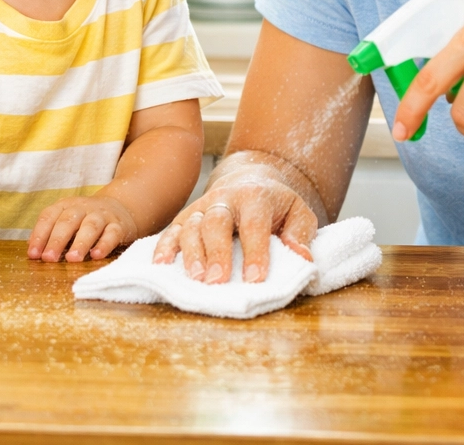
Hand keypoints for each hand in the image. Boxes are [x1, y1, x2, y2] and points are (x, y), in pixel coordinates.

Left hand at [27, 195, 138, 262]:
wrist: (120, 207)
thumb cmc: (85, 220)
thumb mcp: (67, 220)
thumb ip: (50, 233)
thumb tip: (33, 251)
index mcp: (66, 206)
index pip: (49, 216)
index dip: (40, 234)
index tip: (33, 254)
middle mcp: (83, 208)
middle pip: (69, 220)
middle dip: (57, 240)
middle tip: (49, 259)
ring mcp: (102, 216)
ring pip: (91, 226)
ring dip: (80, 242)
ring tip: (72, 259)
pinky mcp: (118, 226)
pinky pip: (112, 233)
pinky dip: (104, 244)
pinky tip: (96, 255)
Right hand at [152, 171, 318, 284]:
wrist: (248, 180)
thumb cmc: (275, 205)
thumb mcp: (297, 211)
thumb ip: (301, 232)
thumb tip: (302, 257)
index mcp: (256, 197)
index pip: (255, 224)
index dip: (255, 251)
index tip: (256, 279)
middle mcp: (225, 198)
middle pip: (217, 221)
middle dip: (217, 252)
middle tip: (218, 281)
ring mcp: (202, 207)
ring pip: (192, 225)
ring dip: (191, 252)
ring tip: (195, 279)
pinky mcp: (184, 217)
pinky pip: (171, 230)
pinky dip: (164, 246)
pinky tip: (161, 265)